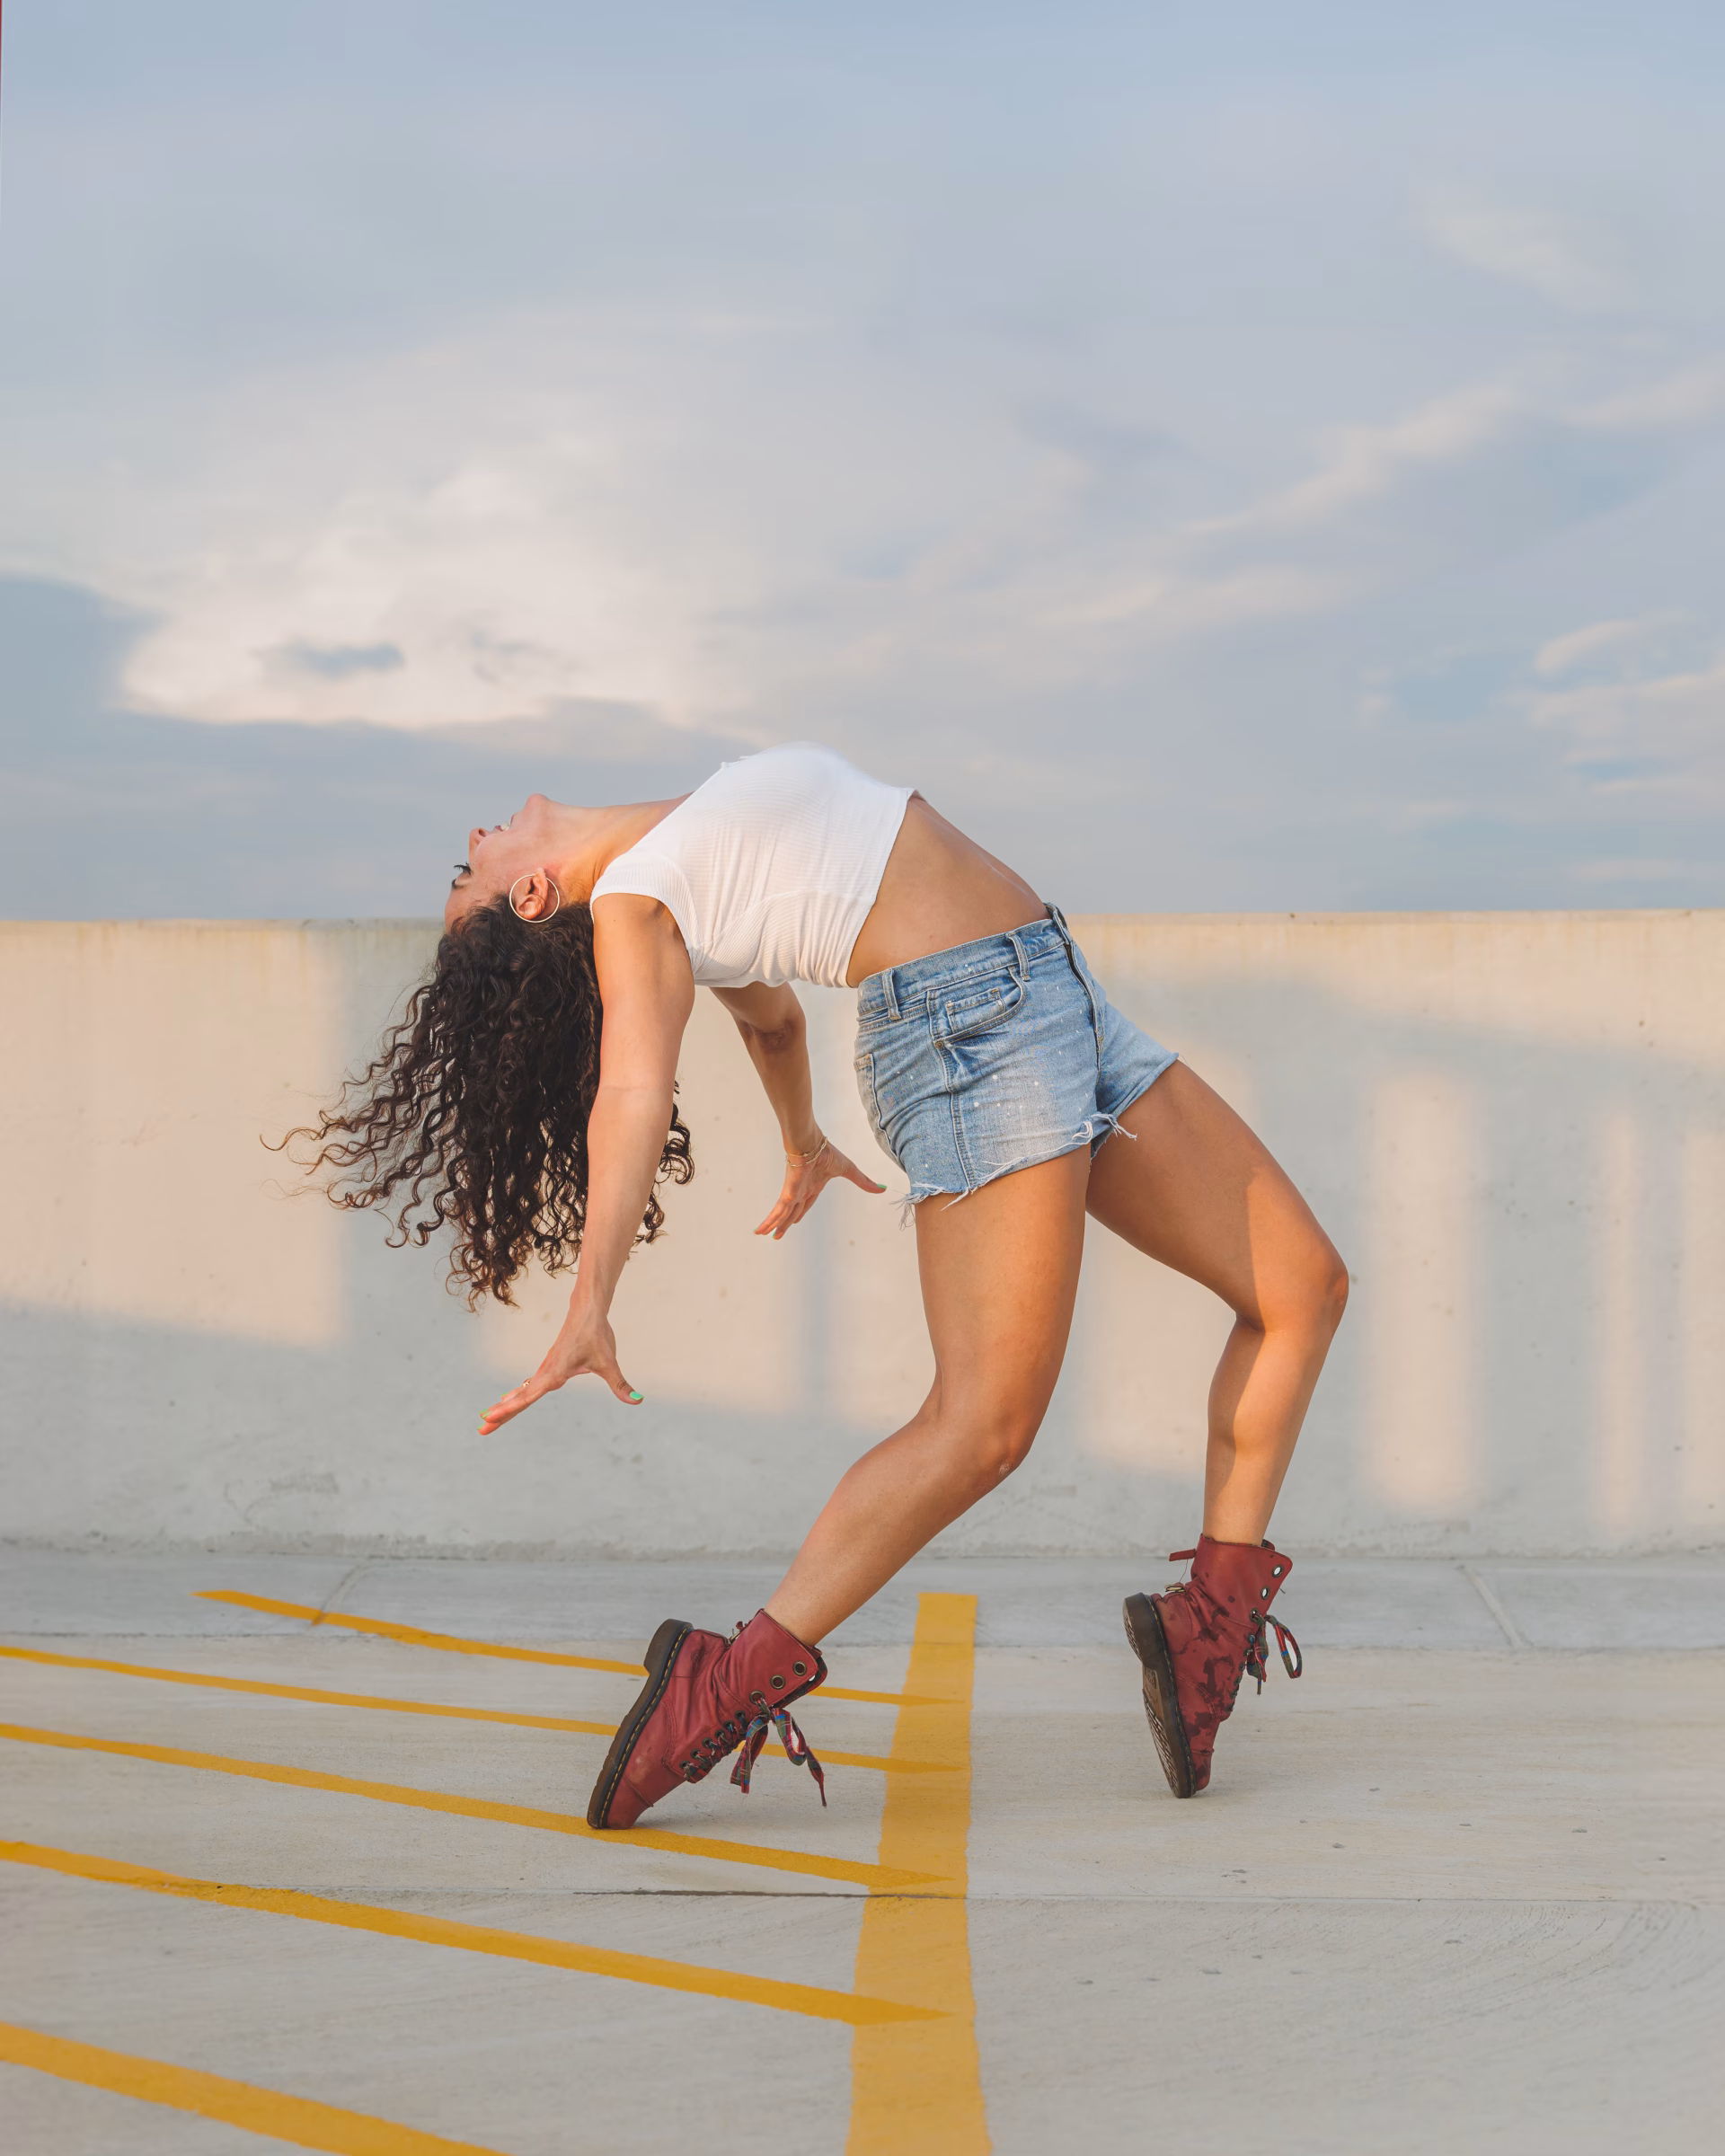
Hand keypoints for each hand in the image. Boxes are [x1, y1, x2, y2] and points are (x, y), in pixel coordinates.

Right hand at [478, 1298, 640, 1432]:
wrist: (587, 1310)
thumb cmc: (596, 1335)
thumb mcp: (609, 1363)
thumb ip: (620, 1385)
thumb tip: (637, 1400)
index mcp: (554, 1373)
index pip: (528, 1395)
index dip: (510, 1408)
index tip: (491, 1416)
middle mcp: (545, 1373)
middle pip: (519, 1398)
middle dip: (501, 1415)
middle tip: (481, 1430)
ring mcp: (544, 1370)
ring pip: (521, 1392)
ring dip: (505, 1407)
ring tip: (487, 1420)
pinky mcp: (548, 1367)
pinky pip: (527, 1385)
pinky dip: (515, 1396)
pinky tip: (507, 1401)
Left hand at [755, 1137, 885, 1240]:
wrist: (812, 1143)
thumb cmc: (827, 1152)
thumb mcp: (849, 1170)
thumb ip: (863, 1182)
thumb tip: (882, 1189)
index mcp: (814, 1185)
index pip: (806, 1203)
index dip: (800, 1212)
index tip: (795, 1221)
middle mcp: (802, 1190)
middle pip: (792, 1211)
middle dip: (785, 1222)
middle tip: (777, 1234)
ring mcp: (793, 1192)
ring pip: (782, 1214)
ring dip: (774, 1225)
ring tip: (762, 1234)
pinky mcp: (788, 1193)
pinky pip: (778, 1211)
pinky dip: (770, 1221)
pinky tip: (760, 1230)